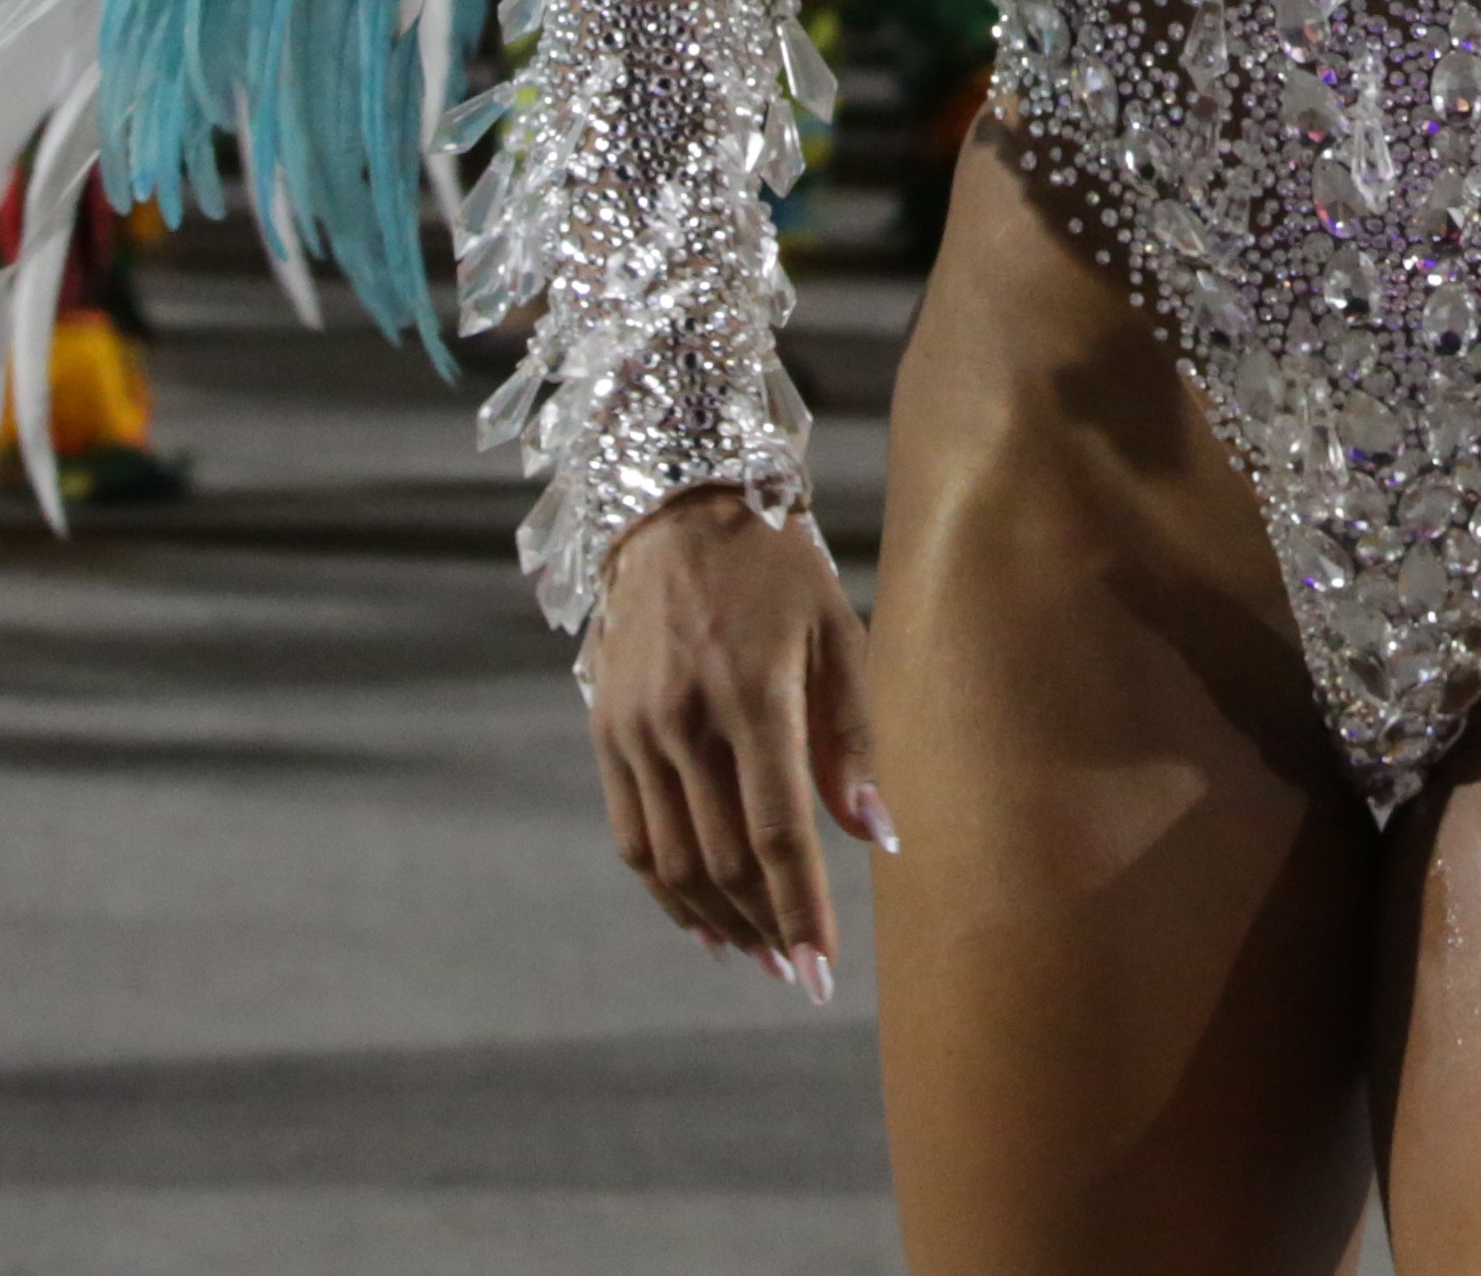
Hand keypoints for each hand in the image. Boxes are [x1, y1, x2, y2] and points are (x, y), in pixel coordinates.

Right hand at [587, 485, 887, 993]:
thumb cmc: (778, 571)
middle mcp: (684, 720)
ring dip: (717, 920)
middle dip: (765, 926)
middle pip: (723, 860)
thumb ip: (856, 737)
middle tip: (796, 971)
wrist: (676, 508)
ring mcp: (634, 729)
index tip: (821, 971)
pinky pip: (632, 835)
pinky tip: (701, 919)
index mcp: (753, 695)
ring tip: (758, 956)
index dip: (800, 910)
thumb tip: (876, 836)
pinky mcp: (605, 731)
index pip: (777, 832)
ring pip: (673, 860)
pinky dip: (666, 889)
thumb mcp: (838, 633)